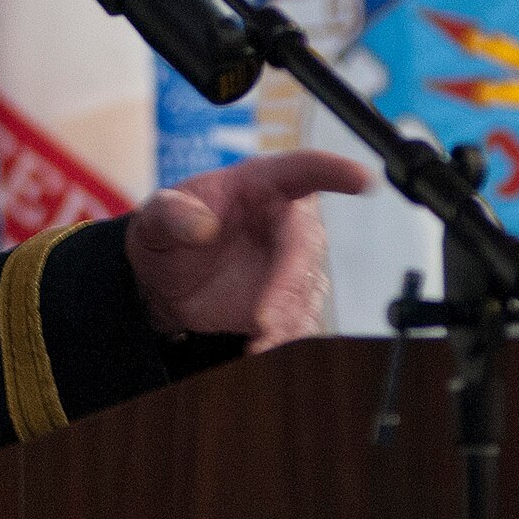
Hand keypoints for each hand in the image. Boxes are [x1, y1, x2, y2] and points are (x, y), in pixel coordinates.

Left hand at [125, 150, 370, 351]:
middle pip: (304, 243)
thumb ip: (172, 214)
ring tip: (259, 343)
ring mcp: (289, 262)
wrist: (162, 280)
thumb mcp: (156, 216)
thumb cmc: (168, 231)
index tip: (361, 178)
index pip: (303, 168)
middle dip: (288, 281)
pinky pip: (299, 318)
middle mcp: (284, 220)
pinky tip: (260, 350)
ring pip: (306, 287)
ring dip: (288, 318)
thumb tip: (201, 224)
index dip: (334, 170)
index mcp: (260, 183)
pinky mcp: (288, 299)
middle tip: (265, 317)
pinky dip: (285, 338)